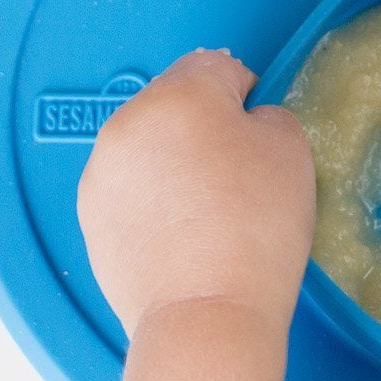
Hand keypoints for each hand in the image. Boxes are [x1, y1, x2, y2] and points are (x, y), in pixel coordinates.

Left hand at [77, 49, 314, 343]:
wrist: (206, 315)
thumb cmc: (256, 229)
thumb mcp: (291, 150)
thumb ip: (268, 116)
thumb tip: (245, 124)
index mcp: (178, 96)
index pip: (217, 65)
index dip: (245, 95)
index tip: (259, 132)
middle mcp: (127, 124)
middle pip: (174, 104)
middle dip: (204, 127)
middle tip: (238, 176)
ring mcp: (101, 172)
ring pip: (148, 147)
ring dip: (174, 161)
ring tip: (208, 211)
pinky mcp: (89, 217)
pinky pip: (129, 188)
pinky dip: (152, 199)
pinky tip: (181, 234)